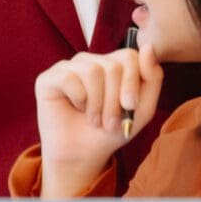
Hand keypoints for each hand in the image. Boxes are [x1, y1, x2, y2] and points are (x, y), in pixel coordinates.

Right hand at [34, 43, 164, 198]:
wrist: (83, 154)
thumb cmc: (111, 131)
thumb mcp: (143, 108)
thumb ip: (152, 77)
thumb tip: (147, 47)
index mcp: (113, 63)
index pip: (130, 56)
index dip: (132, 83)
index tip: (130, 107)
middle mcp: (90, 61)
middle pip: (113, 66)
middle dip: (115, 101)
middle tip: (110, 123)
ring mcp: (69, 67)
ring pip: (93, 71)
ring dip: (97, 104)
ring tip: (95, 119)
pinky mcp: (48, 78)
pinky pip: (69, 78)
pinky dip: (78, 99)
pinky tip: (76, 109)